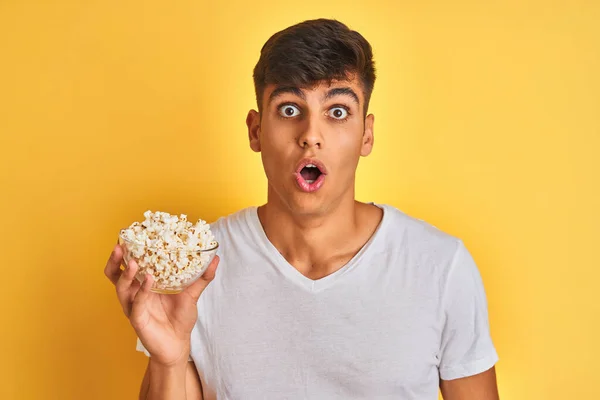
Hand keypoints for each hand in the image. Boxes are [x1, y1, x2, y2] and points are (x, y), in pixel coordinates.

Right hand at [104, 243, 218, 366]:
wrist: (178, 344)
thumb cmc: (180, 318)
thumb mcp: (192, 294)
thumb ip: (202, 277)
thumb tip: (215, 258)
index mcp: (143, 283)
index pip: (129, 264)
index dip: (126, 250)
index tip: (130, 234)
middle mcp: (134, 293)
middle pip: (114, 274)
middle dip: (115, 259)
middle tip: (120, 245)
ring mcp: (133, 306)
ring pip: (121, 287)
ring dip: (126, 273)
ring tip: (133, 261)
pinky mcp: (137, 319)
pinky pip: (136, 303)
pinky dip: (141, 291)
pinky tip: (148, 280)